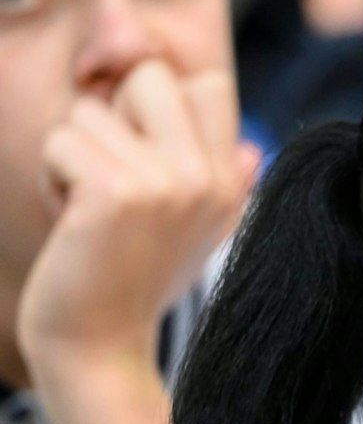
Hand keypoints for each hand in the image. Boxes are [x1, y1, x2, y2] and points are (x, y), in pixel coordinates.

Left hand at [18, 61, 256, 372]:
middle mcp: (208, 176)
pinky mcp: (115, 193)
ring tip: (89, 208)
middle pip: (149, 76)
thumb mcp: (195, 229)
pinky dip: (51, 179)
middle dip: (113, 115)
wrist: (100, 347)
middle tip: (112, 174)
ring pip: (90, 111)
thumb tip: (249, 149)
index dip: (158, 108)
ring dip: (73, 155)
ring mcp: (166, 182)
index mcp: (232, 179)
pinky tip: (70, 221)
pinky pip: (61, 143)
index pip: (207, 84)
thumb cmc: (133, 283)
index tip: (147, 159)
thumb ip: (222, 180)